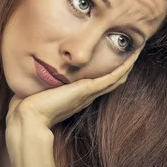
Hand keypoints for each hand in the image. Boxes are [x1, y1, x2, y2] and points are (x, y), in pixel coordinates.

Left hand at [6, 50, 139, 129]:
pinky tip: (133, 55)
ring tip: (138, 48)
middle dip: (123, 65)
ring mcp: (88, 93)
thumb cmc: (28, 105)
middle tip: (134, 48)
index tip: (115, 54)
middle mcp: (86, 94)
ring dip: (128, 63)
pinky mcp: (87, 90)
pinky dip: (124, 66)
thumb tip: (31, 76)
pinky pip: (112, 77)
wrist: (28, 118)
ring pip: (116, 77)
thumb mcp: (37, 89)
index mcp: (77, 95)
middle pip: (112, 79)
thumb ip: (39, 82)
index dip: (109, 69)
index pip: (98, 80)